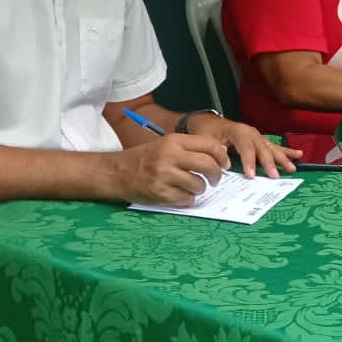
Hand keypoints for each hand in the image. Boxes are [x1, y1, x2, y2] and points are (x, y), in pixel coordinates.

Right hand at [104, 133, 228, 204]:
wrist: (116, 172)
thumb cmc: (144, 158)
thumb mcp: (165, 145)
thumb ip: (189, 148)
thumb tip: (219, 156)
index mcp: (174, 141)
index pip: (209, 145)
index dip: (221, 156)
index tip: (225, 164)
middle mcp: (170, 155)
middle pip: (208, 165)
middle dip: (216, 175)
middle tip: (215, 180)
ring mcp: (165, 175)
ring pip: (199, 185)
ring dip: (199, 189)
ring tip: (191, 187)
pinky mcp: (160, 192)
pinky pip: (186, 199)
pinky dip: (187, 199)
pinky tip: (180, 195)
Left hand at [206, 118, 298, 177]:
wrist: (208, 122)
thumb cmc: (206, 131)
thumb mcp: (206, 140)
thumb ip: (217, 151)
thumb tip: (227, 164)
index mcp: (237, 131)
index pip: (245, 148)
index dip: (249, 162)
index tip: (251, 176)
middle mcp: (250, 132)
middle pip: (262, 149)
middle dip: (269, 163)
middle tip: (275, 176)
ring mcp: (257, 136)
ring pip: (271, 148)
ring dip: (283, 158)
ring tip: (292, 168)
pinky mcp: (260, 140)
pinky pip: (274, 146)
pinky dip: (286, 151)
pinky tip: (298, 154)